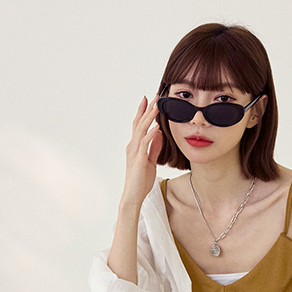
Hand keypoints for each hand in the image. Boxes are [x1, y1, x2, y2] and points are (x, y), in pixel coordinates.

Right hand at [121, 95, 162, 209]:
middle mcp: (133, 146)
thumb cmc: (141, 180)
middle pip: (139, 123)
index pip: (138, 125)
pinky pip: (145, 145)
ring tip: (156, 106)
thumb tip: (158, 133)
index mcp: (135, 146)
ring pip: (141, 130)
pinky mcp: (139, 160)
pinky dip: (150, 135)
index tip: (148, 99)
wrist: (133, 196)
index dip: (143, 112)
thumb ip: (154, 147)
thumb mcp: (150, 160)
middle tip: (154, 96)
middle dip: (147, 109)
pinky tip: (156, 127)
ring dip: (149, 117)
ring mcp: (135, 152)